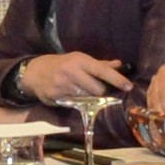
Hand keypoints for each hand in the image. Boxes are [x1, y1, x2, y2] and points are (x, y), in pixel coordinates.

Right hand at [16, 51, 134, 102]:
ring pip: (87, 99)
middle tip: (95, 89)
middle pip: (98, 90)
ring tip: (81, 90)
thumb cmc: (63, 64)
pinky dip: (77, 102)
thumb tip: (119, 65)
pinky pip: (75, 104)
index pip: (103, 71)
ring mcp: (62, 86)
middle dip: (100, 92)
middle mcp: (71, 72)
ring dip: (88, 98)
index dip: (117, 79)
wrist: (35, 72)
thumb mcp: (80, 60)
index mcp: (80, 60)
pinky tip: (71, 94)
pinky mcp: (55, 97)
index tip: (129, 86)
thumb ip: (100, 64)